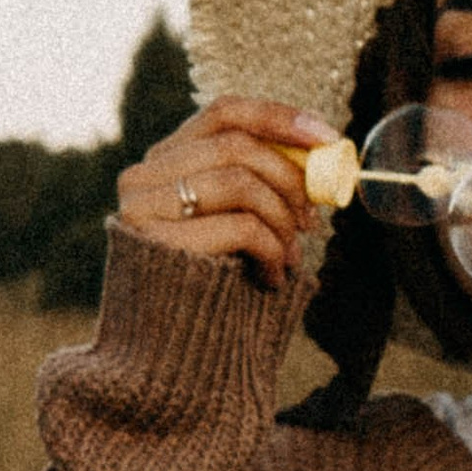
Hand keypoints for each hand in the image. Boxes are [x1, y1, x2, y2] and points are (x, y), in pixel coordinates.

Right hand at [117, 97, 336, 294]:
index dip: (280, 118)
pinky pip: (240, 226)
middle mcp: (142, 177)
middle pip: (237, 144)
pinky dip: (272, 251)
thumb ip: (256, 182)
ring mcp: (142, 209)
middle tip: (313, 218)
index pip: (223, 113)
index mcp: (162, 163)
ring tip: (291, 258)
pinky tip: (272, 278)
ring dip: (282, 221)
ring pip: (240, 182)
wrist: (166, 357)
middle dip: (289, 179)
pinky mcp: (156, 244)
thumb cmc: (209, 286)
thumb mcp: (231, 222)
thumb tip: (320, 152)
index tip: (328, 139)